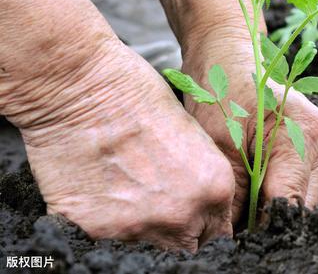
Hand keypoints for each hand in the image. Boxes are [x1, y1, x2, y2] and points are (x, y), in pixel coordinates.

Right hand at [15, 38, 234, 251]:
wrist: (82, 87)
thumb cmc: (138, 95)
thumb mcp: (192, 135)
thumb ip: (202, 178)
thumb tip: (201, 206)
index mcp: (214, 188)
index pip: (218, 233)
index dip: (204, 225)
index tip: (192, 218)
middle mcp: (182, 214)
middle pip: (186, 247)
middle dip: (177, 231)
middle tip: (157, 204)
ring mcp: (138, 227)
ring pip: (147, 246)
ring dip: (140, 226)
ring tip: (124, 189)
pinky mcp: (94, 230)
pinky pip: (104, 240)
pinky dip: (102, 222)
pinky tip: (98, 190)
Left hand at [181, 29, 317, 222]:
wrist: (227, 53)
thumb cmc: (221, 89)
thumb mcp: (219, 144)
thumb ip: (234, 195)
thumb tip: (234, 237)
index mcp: (304, 135)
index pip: (291, 203)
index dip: (264, 228)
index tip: (237, 239)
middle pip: (303, 206)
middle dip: (270, 223)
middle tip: (235, 230)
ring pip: (303, 200)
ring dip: (274, 210)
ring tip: (241, 214)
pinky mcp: (312, 149)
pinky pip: (299, 185)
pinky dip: (276, 195)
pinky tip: (252, 196)